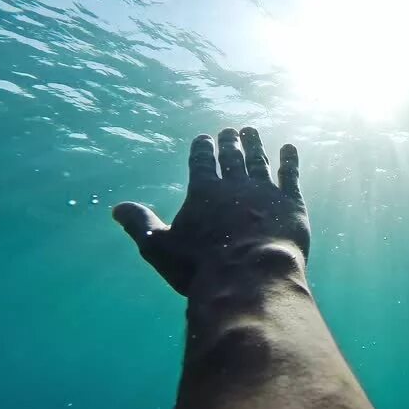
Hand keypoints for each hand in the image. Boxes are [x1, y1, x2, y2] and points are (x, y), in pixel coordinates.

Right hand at [112, 127, 309, 295]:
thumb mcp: (160, 248)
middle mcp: (235, 184)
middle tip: (231, 131)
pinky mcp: (291, 204)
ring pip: (259, 160)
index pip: (201, 161)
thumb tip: (117, 209)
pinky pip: (291, 175)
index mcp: (203, 191)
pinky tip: (290, 148)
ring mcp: (265, 192)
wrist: (250, 277)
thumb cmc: (200, 267)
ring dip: (255, 145)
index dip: (202, 148)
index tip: (204, 137)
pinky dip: (290, 160)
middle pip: (231, 156)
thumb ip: (141, 225)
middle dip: (230, 142)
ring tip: (252, 132)